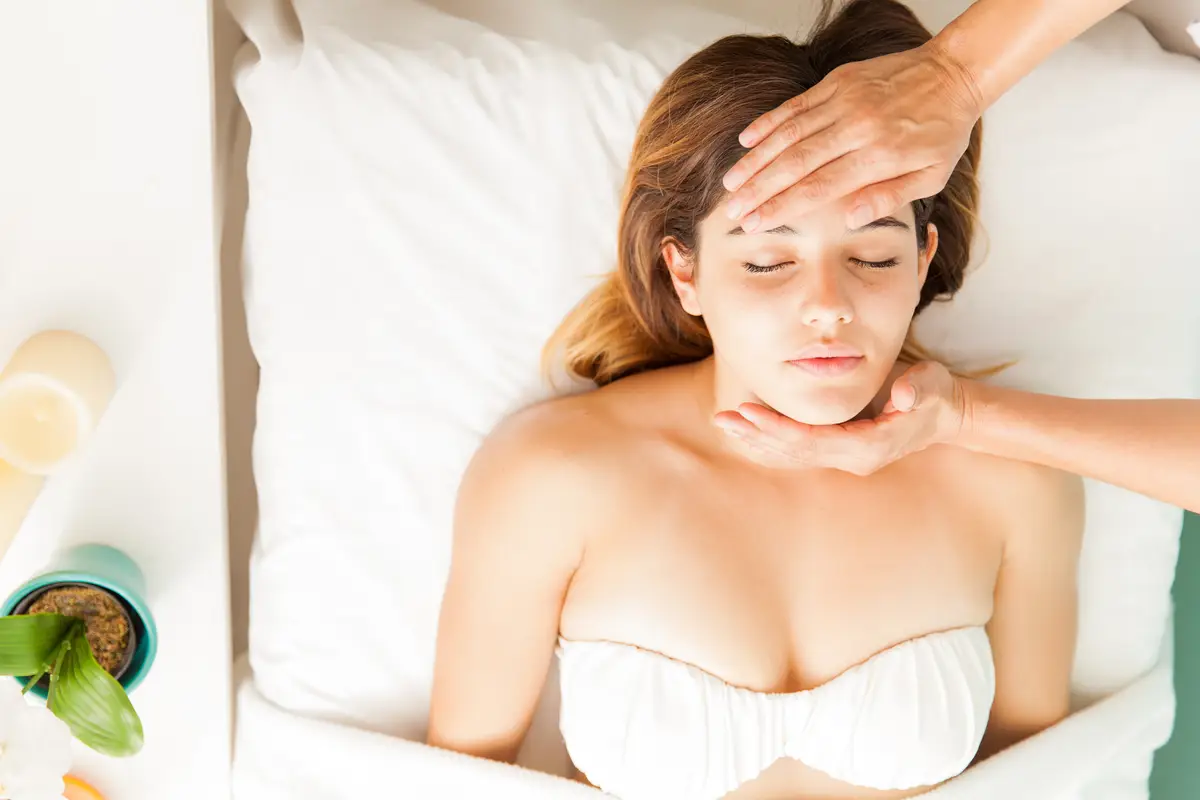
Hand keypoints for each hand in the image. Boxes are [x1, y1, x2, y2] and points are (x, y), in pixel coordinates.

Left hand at [713, 361, 970, 475]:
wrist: (946, 414)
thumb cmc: (938, 396)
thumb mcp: (935, 386)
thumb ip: (919, 390)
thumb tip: (904, 395)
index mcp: (868, 446)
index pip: (813, 441)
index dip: (779, 428)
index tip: (749, 412)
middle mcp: (852, 458)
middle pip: (796, 451)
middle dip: (758, 435)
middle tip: (722, 419)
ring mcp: (845, 456)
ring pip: (794, 453)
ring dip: (759, 438)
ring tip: (725, 423)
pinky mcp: (840, 447)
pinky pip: (800, 448)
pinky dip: (773, 439)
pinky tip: (749, 428)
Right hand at [721, 41, 982, 231]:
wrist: (953, 74)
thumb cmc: (942, 132)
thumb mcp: (931, 177)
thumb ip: (889, 198)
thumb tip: (849, 220)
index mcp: (879, 155)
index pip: (818, 188)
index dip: (781, 207)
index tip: (754, 224)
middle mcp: (857, 127)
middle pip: (795, 163)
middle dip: (758, 190)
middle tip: (732, 211)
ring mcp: (845, 100)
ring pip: (788, 134)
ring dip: (755, 161)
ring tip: (731, 184)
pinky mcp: (838, 81)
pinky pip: (796, 105)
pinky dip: (769, 122)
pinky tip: (746, 141)